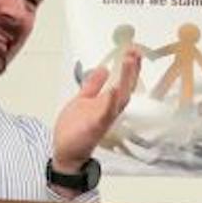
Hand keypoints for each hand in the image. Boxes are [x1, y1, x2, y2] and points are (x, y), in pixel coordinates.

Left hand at [52, 48, 141, 171]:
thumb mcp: (83, 100)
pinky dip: (110, 102)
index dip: (129, 67)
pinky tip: (113, 89)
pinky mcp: (95, 126)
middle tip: (135, 52)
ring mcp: (104, 118)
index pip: (122, 82)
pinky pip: (105, 113)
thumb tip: (103, 69)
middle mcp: (110, 110)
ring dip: (125, 80)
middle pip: (125, 87)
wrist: (66, 152)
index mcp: (107, 103)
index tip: (132, 51)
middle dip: (131, 70)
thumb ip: (93, 85)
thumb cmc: (75, 130)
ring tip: (128, 63)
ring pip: (119, 98)